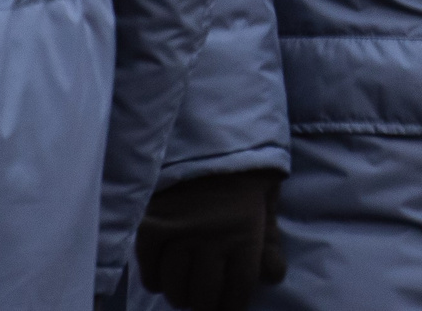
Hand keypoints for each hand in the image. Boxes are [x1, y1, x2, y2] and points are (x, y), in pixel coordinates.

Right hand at [133, 169, 285, 310]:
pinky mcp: (151, 224)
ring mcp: (179, 233)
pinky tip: (161, 276)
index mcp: (244, 235)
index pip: (237, 292)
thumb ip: (268, 240)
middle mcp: (212, 239)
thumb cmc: (242, 166)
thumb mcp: (266, 198)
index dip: (231, 307)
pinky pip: (148, 268)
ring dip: (179, 294)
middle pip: (203, 297)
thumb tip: (273, 277)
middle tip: (203, 300)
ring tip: (183, 290)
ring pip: (174, 287)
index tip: (226, 306)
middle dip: (204, 305)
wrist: (206, 128)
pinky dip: (153, 278)